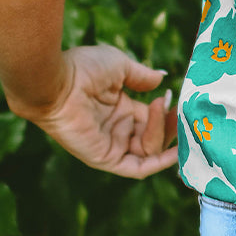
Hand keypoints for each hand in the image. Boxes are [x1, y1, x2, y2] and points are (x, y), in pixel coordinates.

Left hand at [10, 44, 178, 177]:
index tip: (177, 99)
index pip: (151, 119)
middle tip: (179, 110)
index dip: (166, 113)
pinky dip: (158, 163)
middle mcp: (116, 129)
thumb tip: (162, 79)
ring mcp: (110, 145)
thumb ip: (142, 76)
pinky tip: (175, 151)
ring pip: (148, 150)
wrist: (57, 81)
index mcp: (118, 108)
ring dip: (163, 134)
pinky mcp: (105, 158)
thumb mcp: (119, 66)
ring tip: (165, 111)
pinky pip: (137, 168)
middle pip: (152, 137)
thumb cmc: (84, 68)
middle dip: (169, 126)